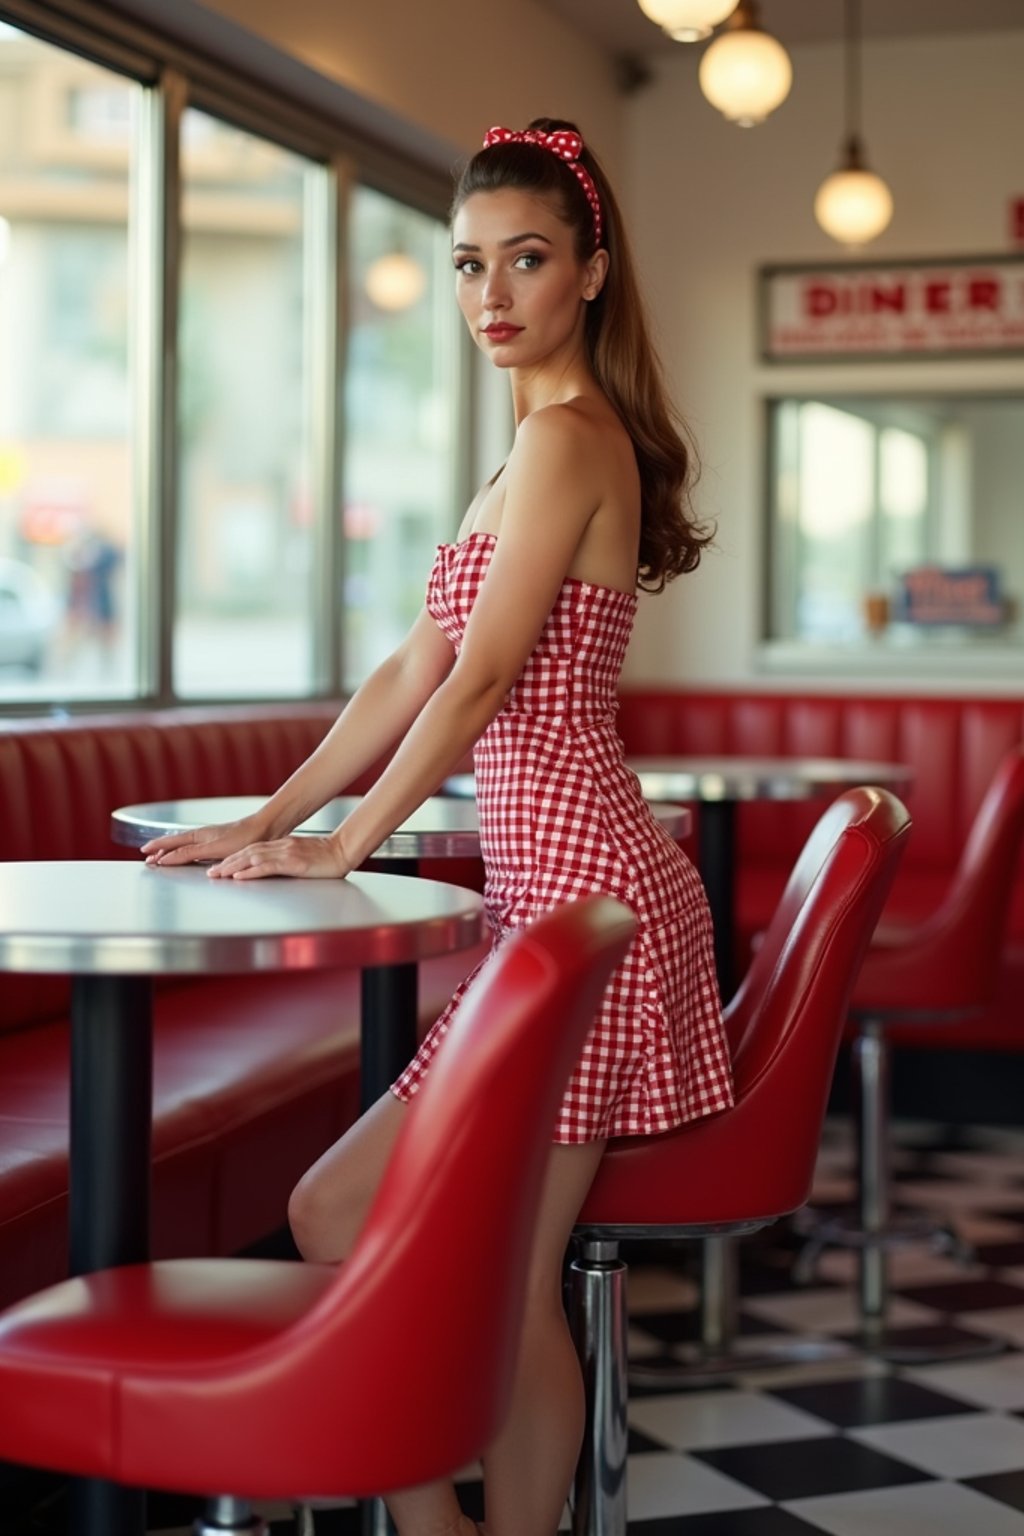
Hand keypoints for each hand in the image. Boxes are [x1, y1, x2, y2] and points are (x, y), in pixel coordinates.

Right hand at [142, 816, 269, 867]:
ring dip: (174, 851)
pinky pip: (198, 849)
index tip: (145, 853)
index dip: (158, 848)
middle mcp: (203, 836)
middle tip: (149, 857)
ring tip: (164, 856)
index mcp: (198, 836)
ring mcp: (212, 839)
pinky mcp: (222, 844)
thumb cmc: (241, 838)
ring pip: (186, 846)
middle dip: (162, 850)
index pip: (171, 843)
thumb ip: (188, 853)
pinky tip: (193, 856)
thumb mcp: (212, 848)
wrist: (265, 829)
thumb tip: (164, 858)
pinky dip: (188, 853)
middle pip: (176, 843)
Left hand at [206, 834, 351, 880]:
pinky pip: (267, 867)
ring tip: (218, 875)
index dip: (234, 858)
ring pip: (252, 858)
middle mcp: (281, 846)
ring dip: (233, 867)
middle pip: (247, 853)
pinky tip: (240, 877)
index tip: (220, 866)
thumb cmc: (328, 857)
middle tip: (211, 872)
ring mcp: (286, 853)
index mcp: (282, 845)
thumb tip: (274, 868)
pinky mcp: (293, 863)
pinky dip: (251, 872)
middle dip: (227, 863)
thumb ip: (287, 860)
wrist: (344, 851)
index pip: (252, 850)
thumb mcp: (303, 857)